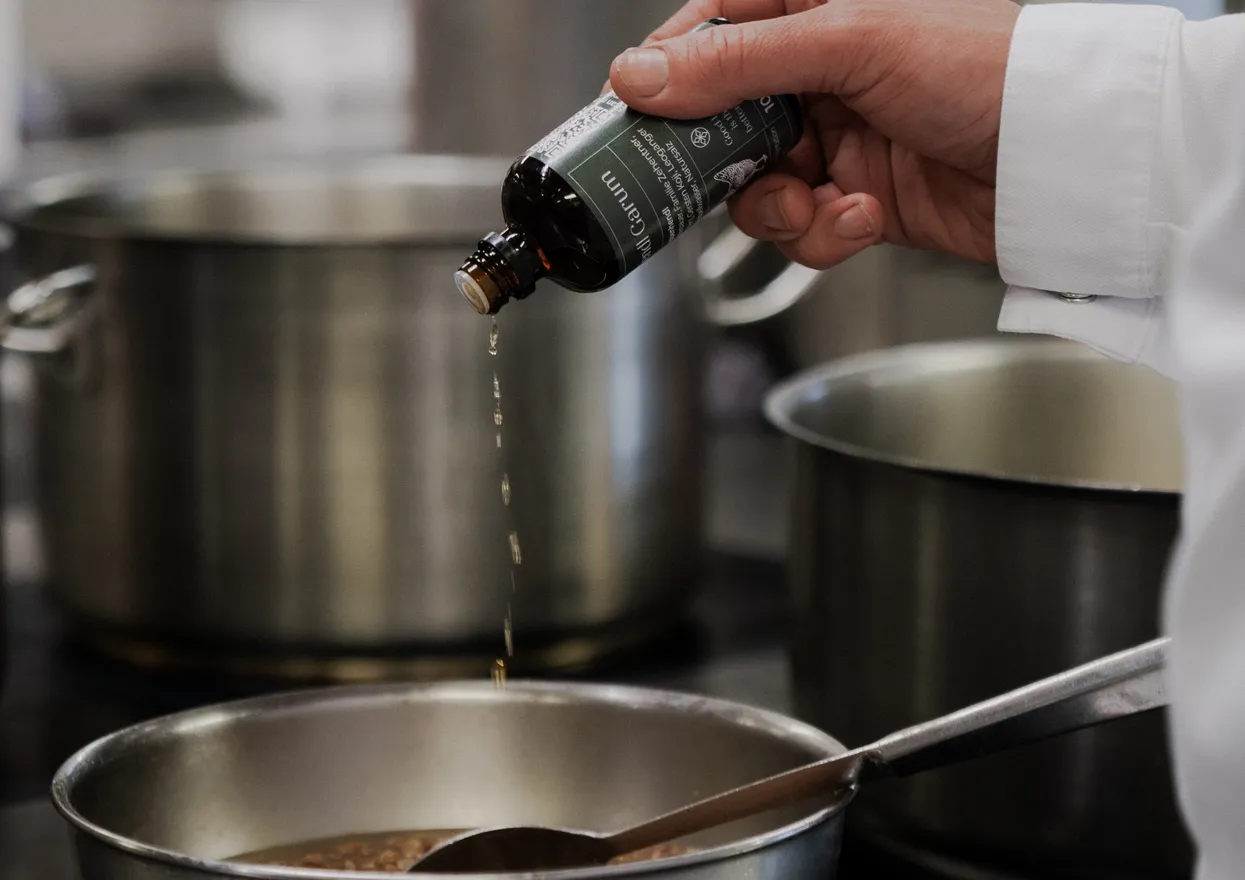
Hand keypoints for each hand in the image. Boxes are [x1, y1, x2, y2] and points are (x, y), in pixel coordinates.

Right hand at [608, 0, 1019, 268]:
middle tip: (722, 177)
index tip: (634, 112)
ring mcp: (836, 139)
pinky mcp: (855, 198)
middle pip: (720, 122)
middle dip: (721, 163)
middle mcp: (819, 73)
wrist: (1063, 159)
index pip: (711, 32)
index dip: (669, 73)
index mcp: (814, 11)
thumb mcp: (851, 42)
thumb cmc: (985, 66)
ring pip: (755, 187)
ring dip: (779, 209)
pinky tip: (863, 217)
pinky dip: (824, 233)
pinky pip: (802, 228)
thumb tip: (640, 75)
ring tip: (821, 203)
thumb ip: (738, 63)